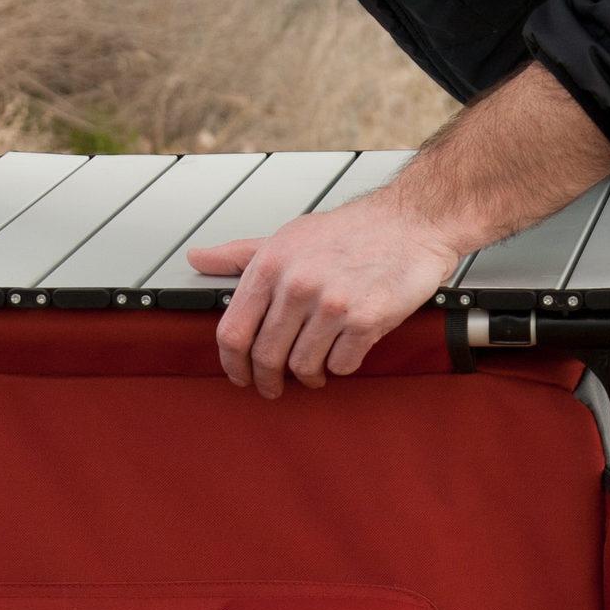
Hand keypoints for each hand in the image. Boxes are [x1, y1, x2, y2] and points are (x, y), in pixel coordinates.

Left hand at [191, 195, 464, 397]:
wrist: (412, 222)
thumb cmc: (351, 232)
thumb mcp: (289, 236)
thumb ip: (240, 255)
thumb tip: (196, 258)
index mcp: (271, 265)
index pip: (232, 332)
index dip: (232, 364)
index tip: (240, 375)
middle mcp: (297, 285)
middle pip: (266, 357)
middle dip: (268, 380)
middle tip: (274, 386)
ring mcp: (332, 304)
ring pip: (303, 366)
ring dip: (309, 374)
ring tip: (317, 366)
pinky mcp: (366, 320)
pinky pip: (341, 365)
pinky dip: (342, 364)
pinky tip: (347, 349)